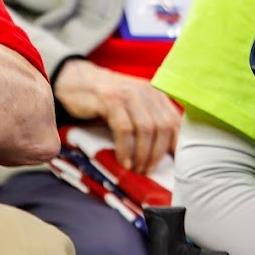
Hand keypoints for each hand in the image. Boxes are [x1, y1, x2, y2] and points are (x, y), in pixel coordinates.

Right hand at [53, 59, 179, 172]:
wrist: (77, 82)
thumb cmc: (108, 102)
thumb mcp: (134, 108)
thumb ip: (150, 122)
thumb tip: (164, 153)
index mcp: (157, 95)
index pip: (175, 121)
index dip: (176, 145)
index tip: (173, 165)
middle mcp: (148, 92)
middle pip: (163, 127)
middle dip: (157, 154)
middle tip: (148, 171)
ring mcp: (130, 95)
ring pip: (146, 128)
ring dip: (142, 154)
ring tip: (137, 170)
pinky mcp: (111, 100)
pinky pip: (124, 128)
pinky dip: (125, 149)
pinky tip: (124, 162)